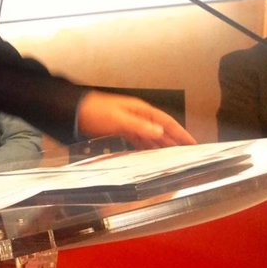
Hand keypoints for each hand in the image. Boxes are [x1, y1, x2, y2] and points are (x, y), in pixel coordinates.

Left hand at [76, 91, 196, 148]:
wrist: (73, 112)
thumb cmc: (93, 111)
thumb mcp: (118, 119)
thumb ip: (139, 126)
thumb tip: (159, 131)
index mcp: (140, 110)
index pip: (166, 121)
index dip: (180, 132)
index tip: (192, 142)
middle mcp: (137, 115)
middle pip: (160, 129)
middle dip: (174, 141)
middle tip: (187, 153)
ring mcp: (129, 122)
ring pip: (150, 135)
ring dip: (161, 145)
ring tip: (172, 157)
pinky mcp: (120, 129)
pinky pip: (138, 139)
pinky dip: (146, 147)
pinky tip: (149, 154)